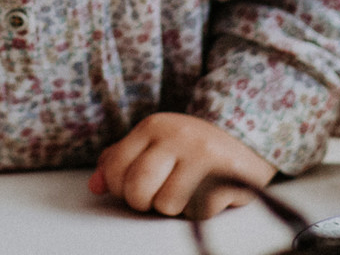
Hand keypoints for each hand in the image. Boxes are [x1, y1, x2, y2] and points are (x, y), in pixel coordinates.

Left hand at [88, 113, 274, 218]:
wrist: (244, 138)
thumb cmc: (190, 147)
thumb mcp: (152, 144)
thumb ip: (120, 161)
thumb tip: (95, 186)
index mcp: (152, 126)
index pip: (116, 169)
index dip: (121, 188)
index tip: (137, 186)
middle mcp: (176, 136)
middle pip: (137, 190)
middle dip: (144, 202)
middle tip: (159, 194)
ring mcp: (202, 155)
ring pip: (167, 205)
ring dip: (175, 207)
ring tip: (187, 190)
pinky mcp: (227, 177)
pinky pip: (198, 212)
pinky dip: (199, 210)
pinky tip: (207, 193)